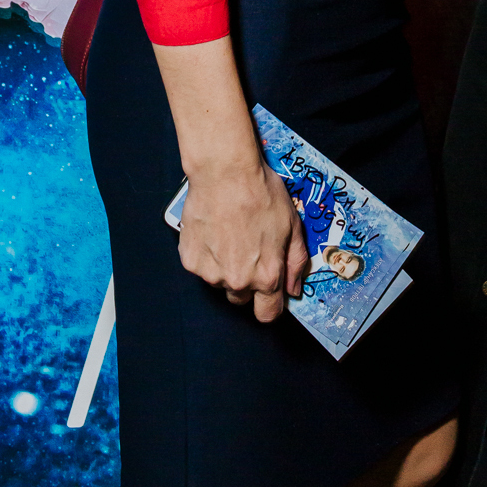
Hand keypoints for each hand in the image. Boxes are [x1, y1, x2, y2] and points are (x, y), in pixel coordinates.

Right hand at [176, 159, 309, 322]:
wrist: (225, 173)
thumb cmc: (261, 193)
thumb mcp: (292, 224)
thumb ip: (296, 261)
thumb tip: (293, 289)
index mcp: (266, 277)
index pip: (267, 314)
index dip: (270, 304)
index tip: (269, 293)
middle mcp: (238, 281)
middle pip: (242, 299)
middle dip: (248, 283)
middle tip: (248, 251)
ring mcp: (210, 273)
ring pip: (220, 282)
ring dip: (226, 267)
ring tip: (230, 235)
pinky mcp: (190, 261)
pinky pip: (201, 267)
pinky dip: (207, 255)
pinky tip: (214, 231)